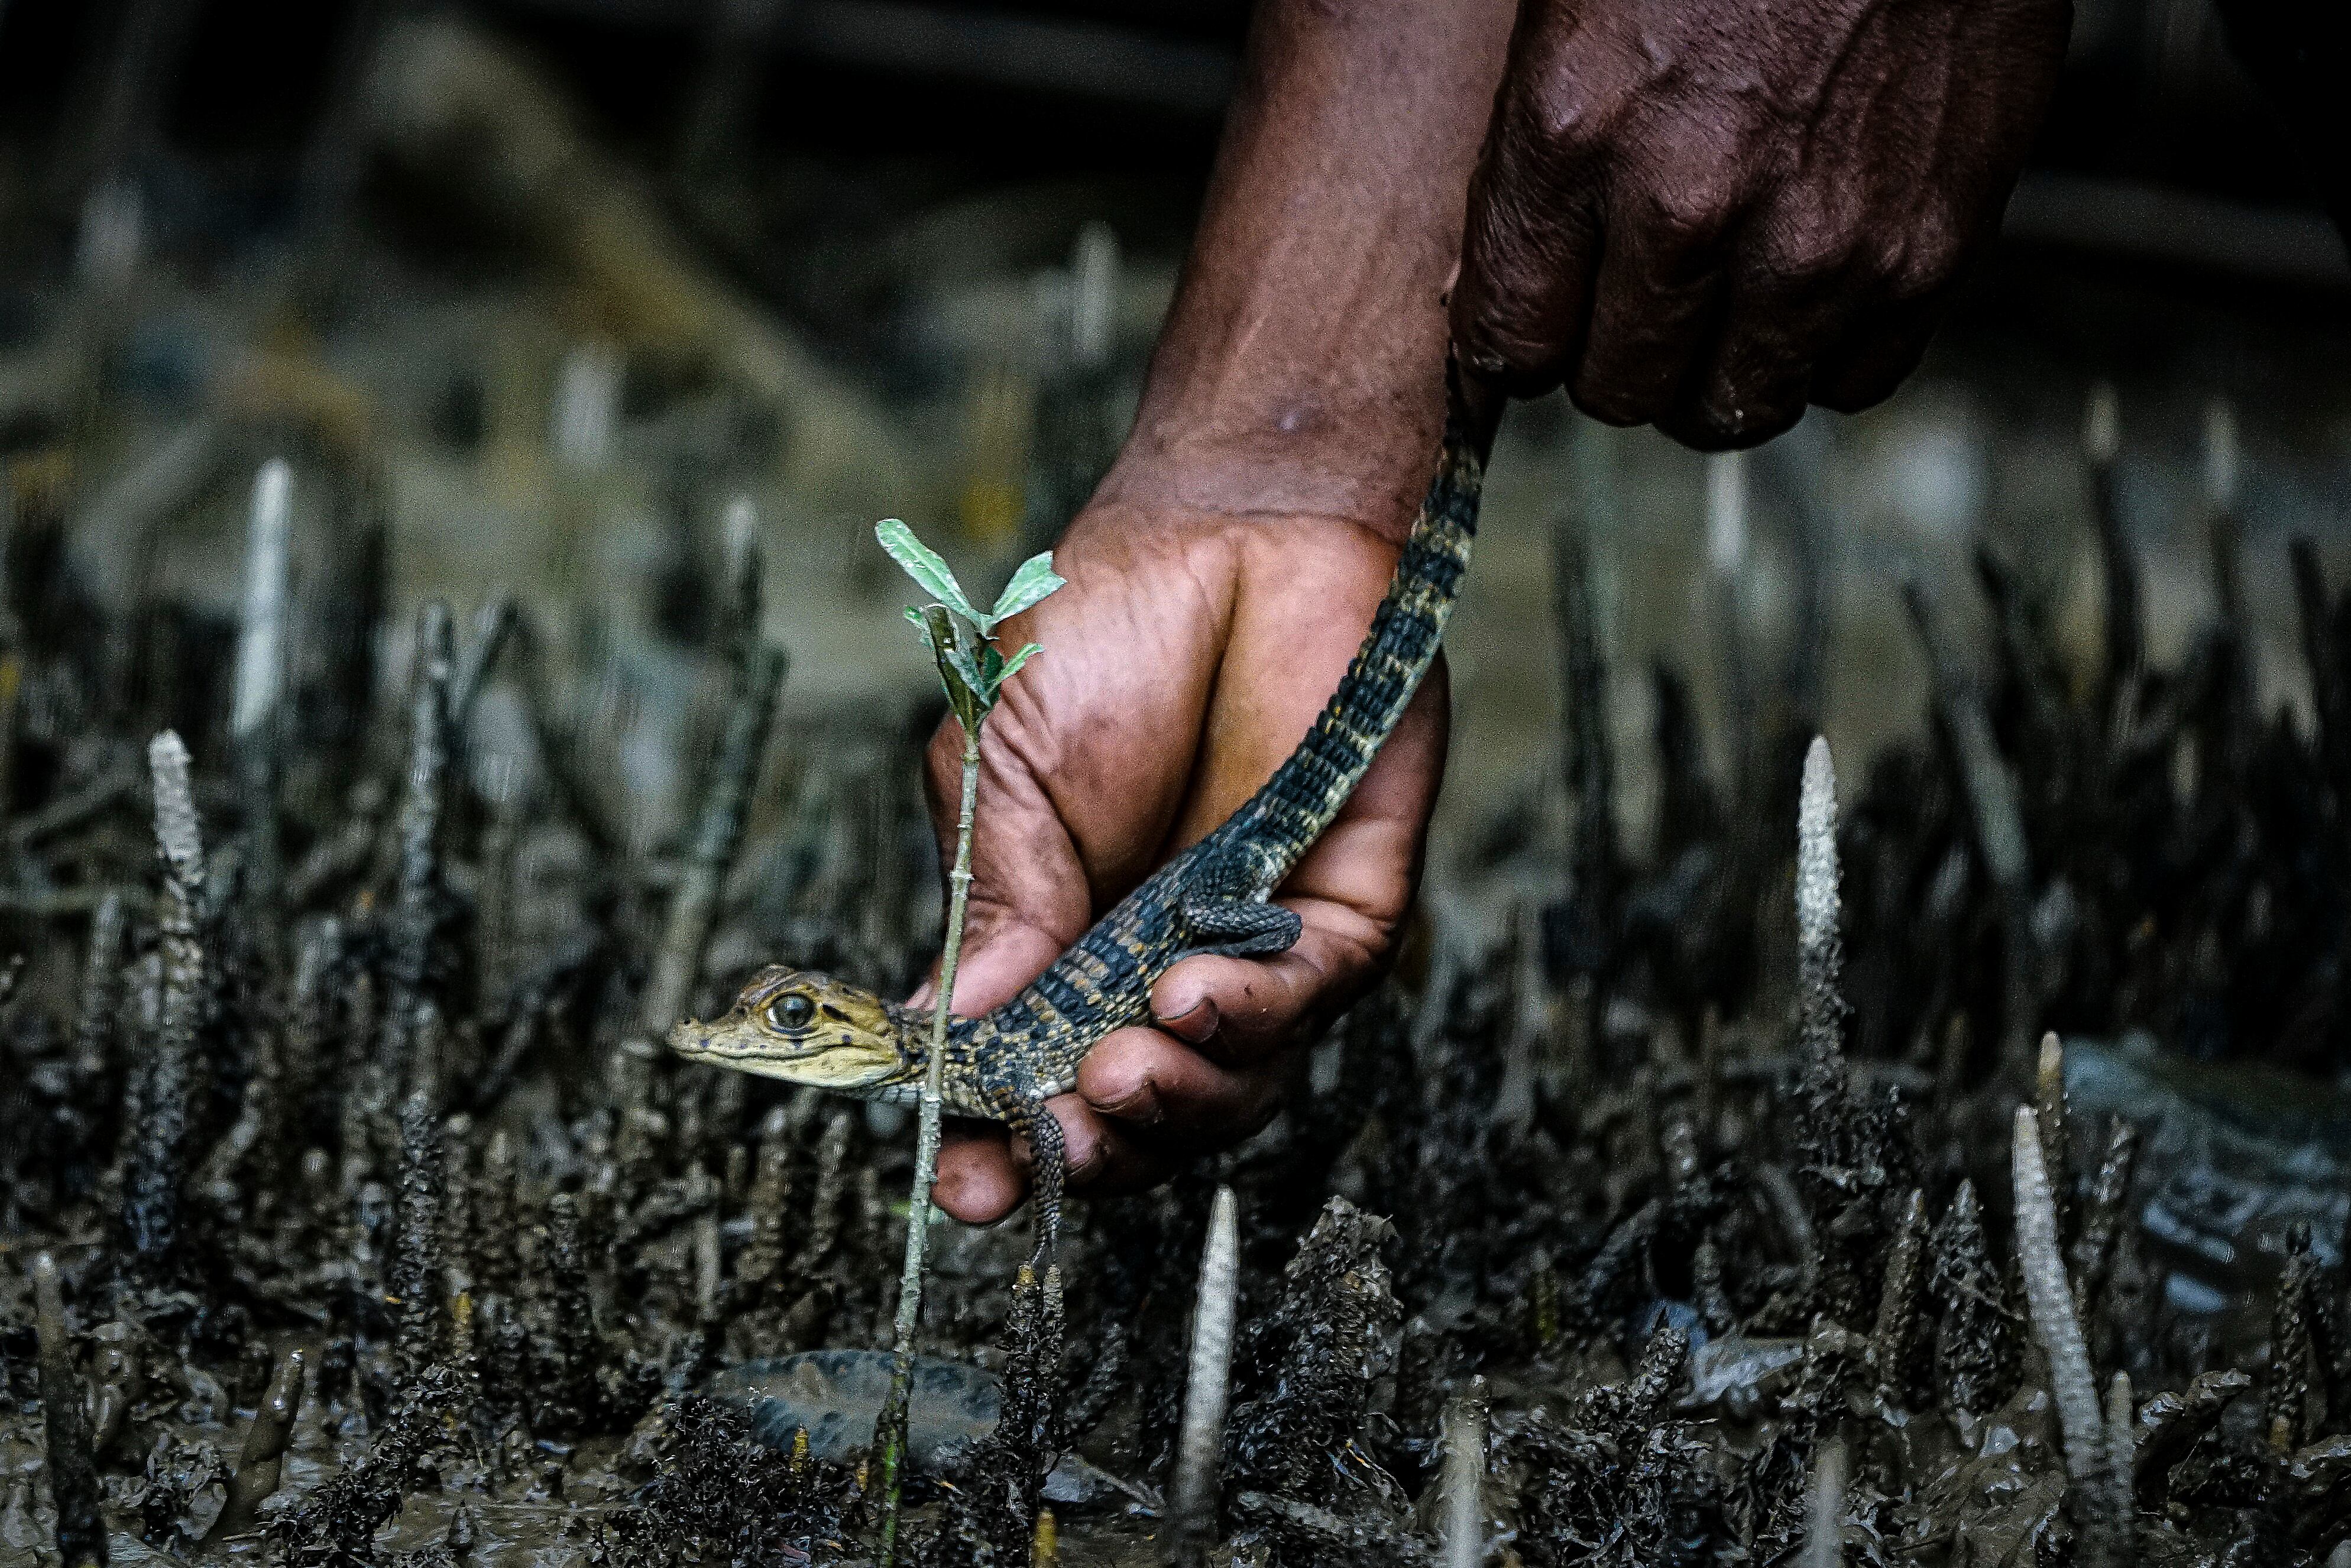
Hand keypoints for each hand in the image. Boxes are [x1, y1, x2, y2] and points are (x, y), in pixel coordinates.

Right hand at [918, 494, 1445, 1223]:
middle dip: (1091, 1150)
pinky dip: (1250, 1021)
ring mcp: (1255, 946)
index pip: (1032, 1075)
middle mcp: (1157, 962)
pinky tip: (1189, 1000)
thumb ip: (992, 899)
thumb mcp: (1002, 766)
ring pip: (1230, 1087)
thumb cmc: (1103, 631)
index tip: (962, 1182)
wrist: (1232, 526)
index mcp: (1062, 942)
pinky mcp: (1348, 909)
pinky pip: (1312, 1004)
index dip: (1000, 1141)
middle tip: (1050, 1144)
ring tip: (1117, 1075)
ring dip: (1173, 1104)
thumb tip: (945, 1035)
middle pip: (1137, 1115)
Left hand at [1451, 0, 2069, 448]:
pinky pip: (1852, 380)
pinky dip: (1825, 355)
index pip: (1509, 342)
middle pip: (1617, 391)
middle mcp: (1691, 202)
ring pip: (1732, 407)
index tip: (1538, 329)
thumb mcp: (1576, 12)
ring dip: (1718, 373)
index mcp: (1577, 130)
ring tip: (1726, 309)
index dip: (1519, 344)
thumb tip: (1499, 281)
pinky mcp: (1924, 251)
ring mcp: (1816, 240)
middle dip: (1616, 359)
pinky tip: (1812, 293)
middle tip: (1640, 308)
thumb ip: (1535, 156)